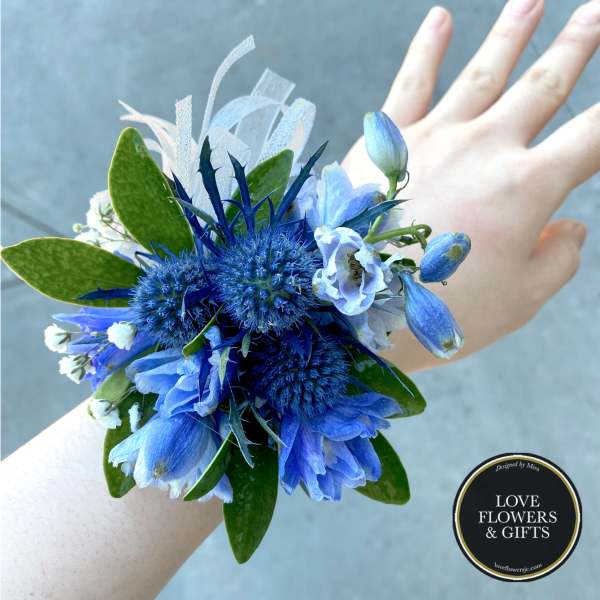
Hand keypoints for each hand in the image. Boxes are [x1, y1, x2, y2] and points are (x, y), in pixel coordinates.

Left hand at [343, 0, 599, 370]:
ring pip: (483, 73)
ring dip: (512, 33)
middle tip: (596, 13)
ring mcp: (434, 139)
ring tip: (532, 0)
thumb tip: (572, 228)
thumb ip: (557, 260)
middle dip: (576, 47)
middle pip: (543, 86)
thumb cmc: (443, 312)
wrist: (358, 311)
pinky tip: (439, 19)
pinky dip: (425, 50)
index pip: (594, 137)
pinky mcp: (387, 142)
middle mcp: (485, 149)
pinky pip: (409, 85)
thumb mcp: (518, 301)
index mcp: (527, 188)